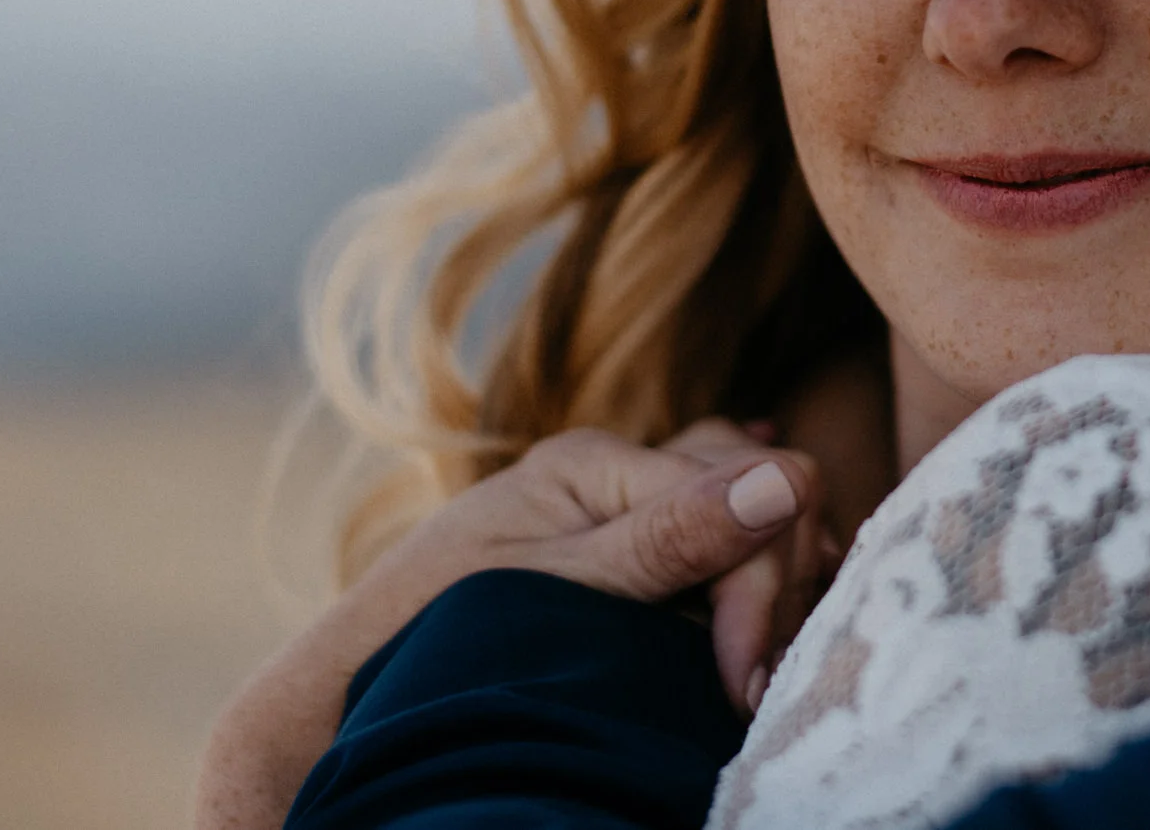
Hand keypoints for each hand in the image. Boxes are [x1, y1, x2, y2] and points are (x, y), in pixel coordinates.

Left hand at [193, 428, 817, 829]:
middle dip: (771, 591)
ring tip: (750, 668)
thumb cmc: (445, 633)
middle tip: (746, 690)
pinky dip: (753, 578)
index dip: (759, 591)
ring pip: (756, 514)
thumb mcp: (566, 590)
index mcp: (599, 459)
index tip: (741, 684)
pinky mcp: (634, 548)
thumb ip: (672, 539)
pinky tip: (755, 617)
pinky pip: (727, 539)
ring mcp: (630, 505)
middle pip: (762, 494)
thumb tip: (788, 476)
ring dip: (770, 588)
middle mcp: (621, 468)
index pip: (746, 491)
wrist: (360, 685)